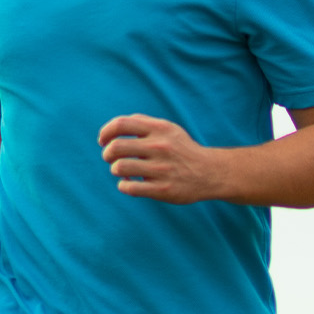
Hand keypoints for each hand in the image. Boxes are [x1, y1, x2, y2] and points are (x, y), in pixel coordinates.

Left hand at [98, 113, 223, 203]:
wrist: (210, 172)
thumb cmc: (182, 150)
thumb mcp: (168, 129)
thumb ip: (143, 124)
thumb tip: (114, 127)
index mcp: (159, 129)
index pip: (121, 124)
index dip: (105, 132)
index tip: (103, 141)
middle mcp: (160, 147)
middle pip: (116, 147)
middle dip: (107, 154)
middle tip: (111, 159)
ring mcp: (161, 169)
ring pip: (120, 168)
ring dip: (115, 170)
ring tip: (124, 172)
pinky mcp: (162, 189)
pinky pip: (129, 188)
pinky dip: (124, 186)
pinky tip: (130, 184)